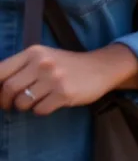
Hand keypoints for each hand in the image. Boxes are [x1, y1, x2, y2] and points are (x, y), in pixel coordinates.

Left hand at [0, 46, 118, 113]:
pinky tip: (51, 102)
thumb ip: (21, 67)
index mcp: (34, 52)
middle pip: (8, 89)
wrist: (101, 67)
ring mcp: (54, 78)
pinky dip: (41, 110)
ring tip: (36, 101)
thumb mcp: (44, 57)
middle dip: (6, 102)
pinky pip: (39, 110)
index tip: (0, 94)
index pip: (0, 71)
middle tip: (12, 104)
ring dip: (25, 106)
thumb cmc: (67, 64)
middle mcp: (43, 63)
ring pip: (22, 102)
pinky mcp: (64, 93)